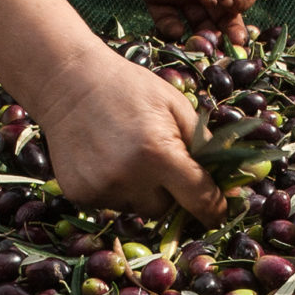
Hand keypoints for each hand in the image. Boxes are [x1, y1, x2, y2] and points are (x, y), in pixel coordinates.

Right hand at [0, 0, 225, 224]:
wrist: (67, 82)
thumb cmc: (129, 88)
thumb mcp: (175, 105)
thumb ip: (203, 144)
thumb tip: (227, 180)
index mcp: (159, 154)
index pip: (199, 199)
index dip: (213, 209)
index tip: (218, 212)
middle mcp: (129, 178)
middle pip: (166, 208)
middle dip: (169, 192)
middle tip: (159, 162)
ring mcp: (101, 189)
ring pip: (137, 208)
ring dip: (141, 191)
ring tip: (127, 155)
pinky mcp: (80, 195)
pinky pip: (112, 203)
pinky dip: (115, 189)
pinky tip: (106, 160)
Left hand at [71, 0, 256, 43]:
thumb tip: (212, 0)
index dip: (240, 1)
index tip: (225, 0)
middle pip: (223, 15)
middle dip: (227, 31)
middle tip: (227, 46)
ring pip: (197, 23)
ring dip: (201, 37)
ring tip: (200, 45)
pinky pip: (165, 21)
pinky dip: (171, 31)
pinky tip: (175, 30)